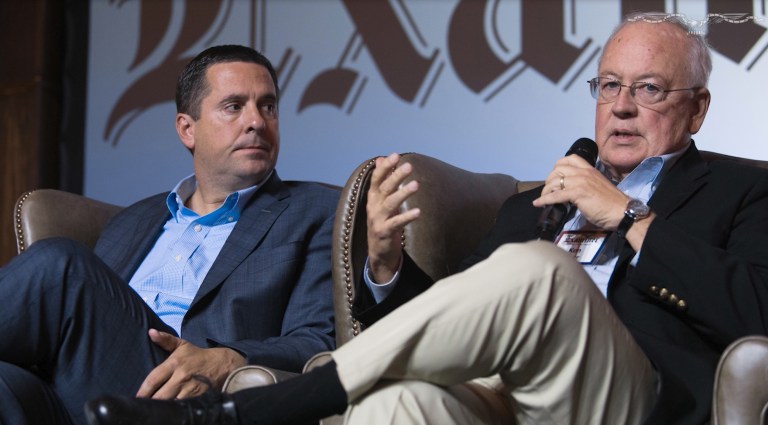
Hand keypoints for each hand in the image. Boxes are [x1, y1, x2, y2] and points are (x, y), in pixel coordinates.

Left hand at [137, 329, 246, 399]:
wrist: (222, 365)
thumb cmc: (198, 356)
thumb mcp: (182, 345)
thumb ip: (165, 339)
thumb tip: (150, 332)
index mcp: (174, 363)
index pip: (153, 379)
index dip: (143, 391)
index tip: (136, 397)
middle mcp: (181, 377)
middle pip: (159, 395)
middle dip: (150, 401)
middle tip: (143, 405)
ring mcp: (190, 388)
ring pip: (170, 403)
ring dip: (162, 406)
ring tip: (154, 409)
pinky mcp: (197, 397)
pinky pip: (182, 406)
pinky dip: (175, 408)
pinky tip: (169, 410)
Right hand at [366, 153, 420, 282]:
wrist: (378, 253)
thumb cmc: (383, 222)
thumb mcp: (381, 201)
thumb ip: (383, 180)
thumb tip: (381, 158)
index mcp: (373, 198)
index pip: (376, 179)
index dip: (385, 167)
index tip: (395, 155)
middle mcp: (373, 207)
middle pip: (384, 188)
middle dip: (396, 176)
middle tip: (409, 165)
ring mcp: (378, 220)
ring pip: (390, 204)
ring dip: (403, 194)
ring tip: (416, 185)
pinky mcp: (385, 233)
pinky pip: (396, 223)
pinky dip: (407, 217)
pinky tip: (418, 212)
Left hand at [532, 154, 628, 229]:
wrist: (622, 212)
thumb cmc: (612, 203)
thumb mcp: (597, 187)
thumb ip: (584, 185)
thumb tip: (571, 193)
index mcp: (590, 169)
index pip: (570, 158)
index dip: (559, 166)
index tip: (556, 176)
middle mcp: (584, 173)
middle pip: (558, 169)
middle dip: (550, 179)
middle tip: (549, 189)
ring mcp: (580, 182)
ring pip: (555, 181)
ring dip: (546, 190)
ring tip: (544, 197)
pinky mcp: (577, 193)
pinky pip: (555, 195)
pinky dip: (544, 199)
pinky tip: (539, 203)